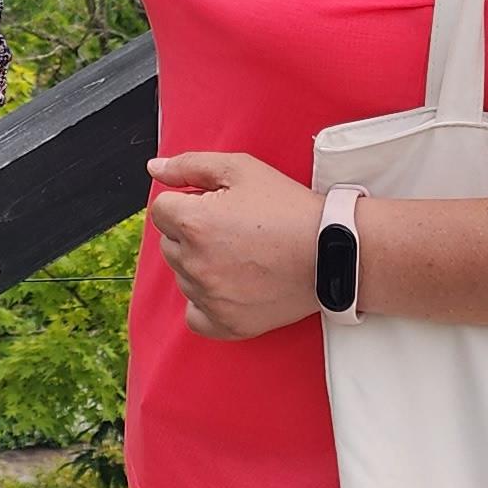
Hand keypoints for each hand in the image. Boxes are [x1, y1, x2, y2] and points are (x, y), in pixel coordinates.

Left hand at [147, 149, 321, 337]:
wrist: (332, 250)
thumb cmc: (288, 208)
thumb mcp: (240, 169)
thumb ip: (190, 165)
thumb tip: (155, 169)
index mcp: (193, 222)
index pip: (161, 210)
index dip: (188, 202)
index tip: (216, 205)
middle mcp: (195, 263)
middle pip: (169, 243)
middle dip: (190, 232)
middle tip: (232, 228)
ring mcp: (210, 297)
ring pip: (182, 276)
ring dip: (199, 264)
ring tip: (239, 254)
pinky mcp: (227, 323)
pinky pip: (194, 315)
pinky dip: (204, 302)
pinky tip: (227, 286)